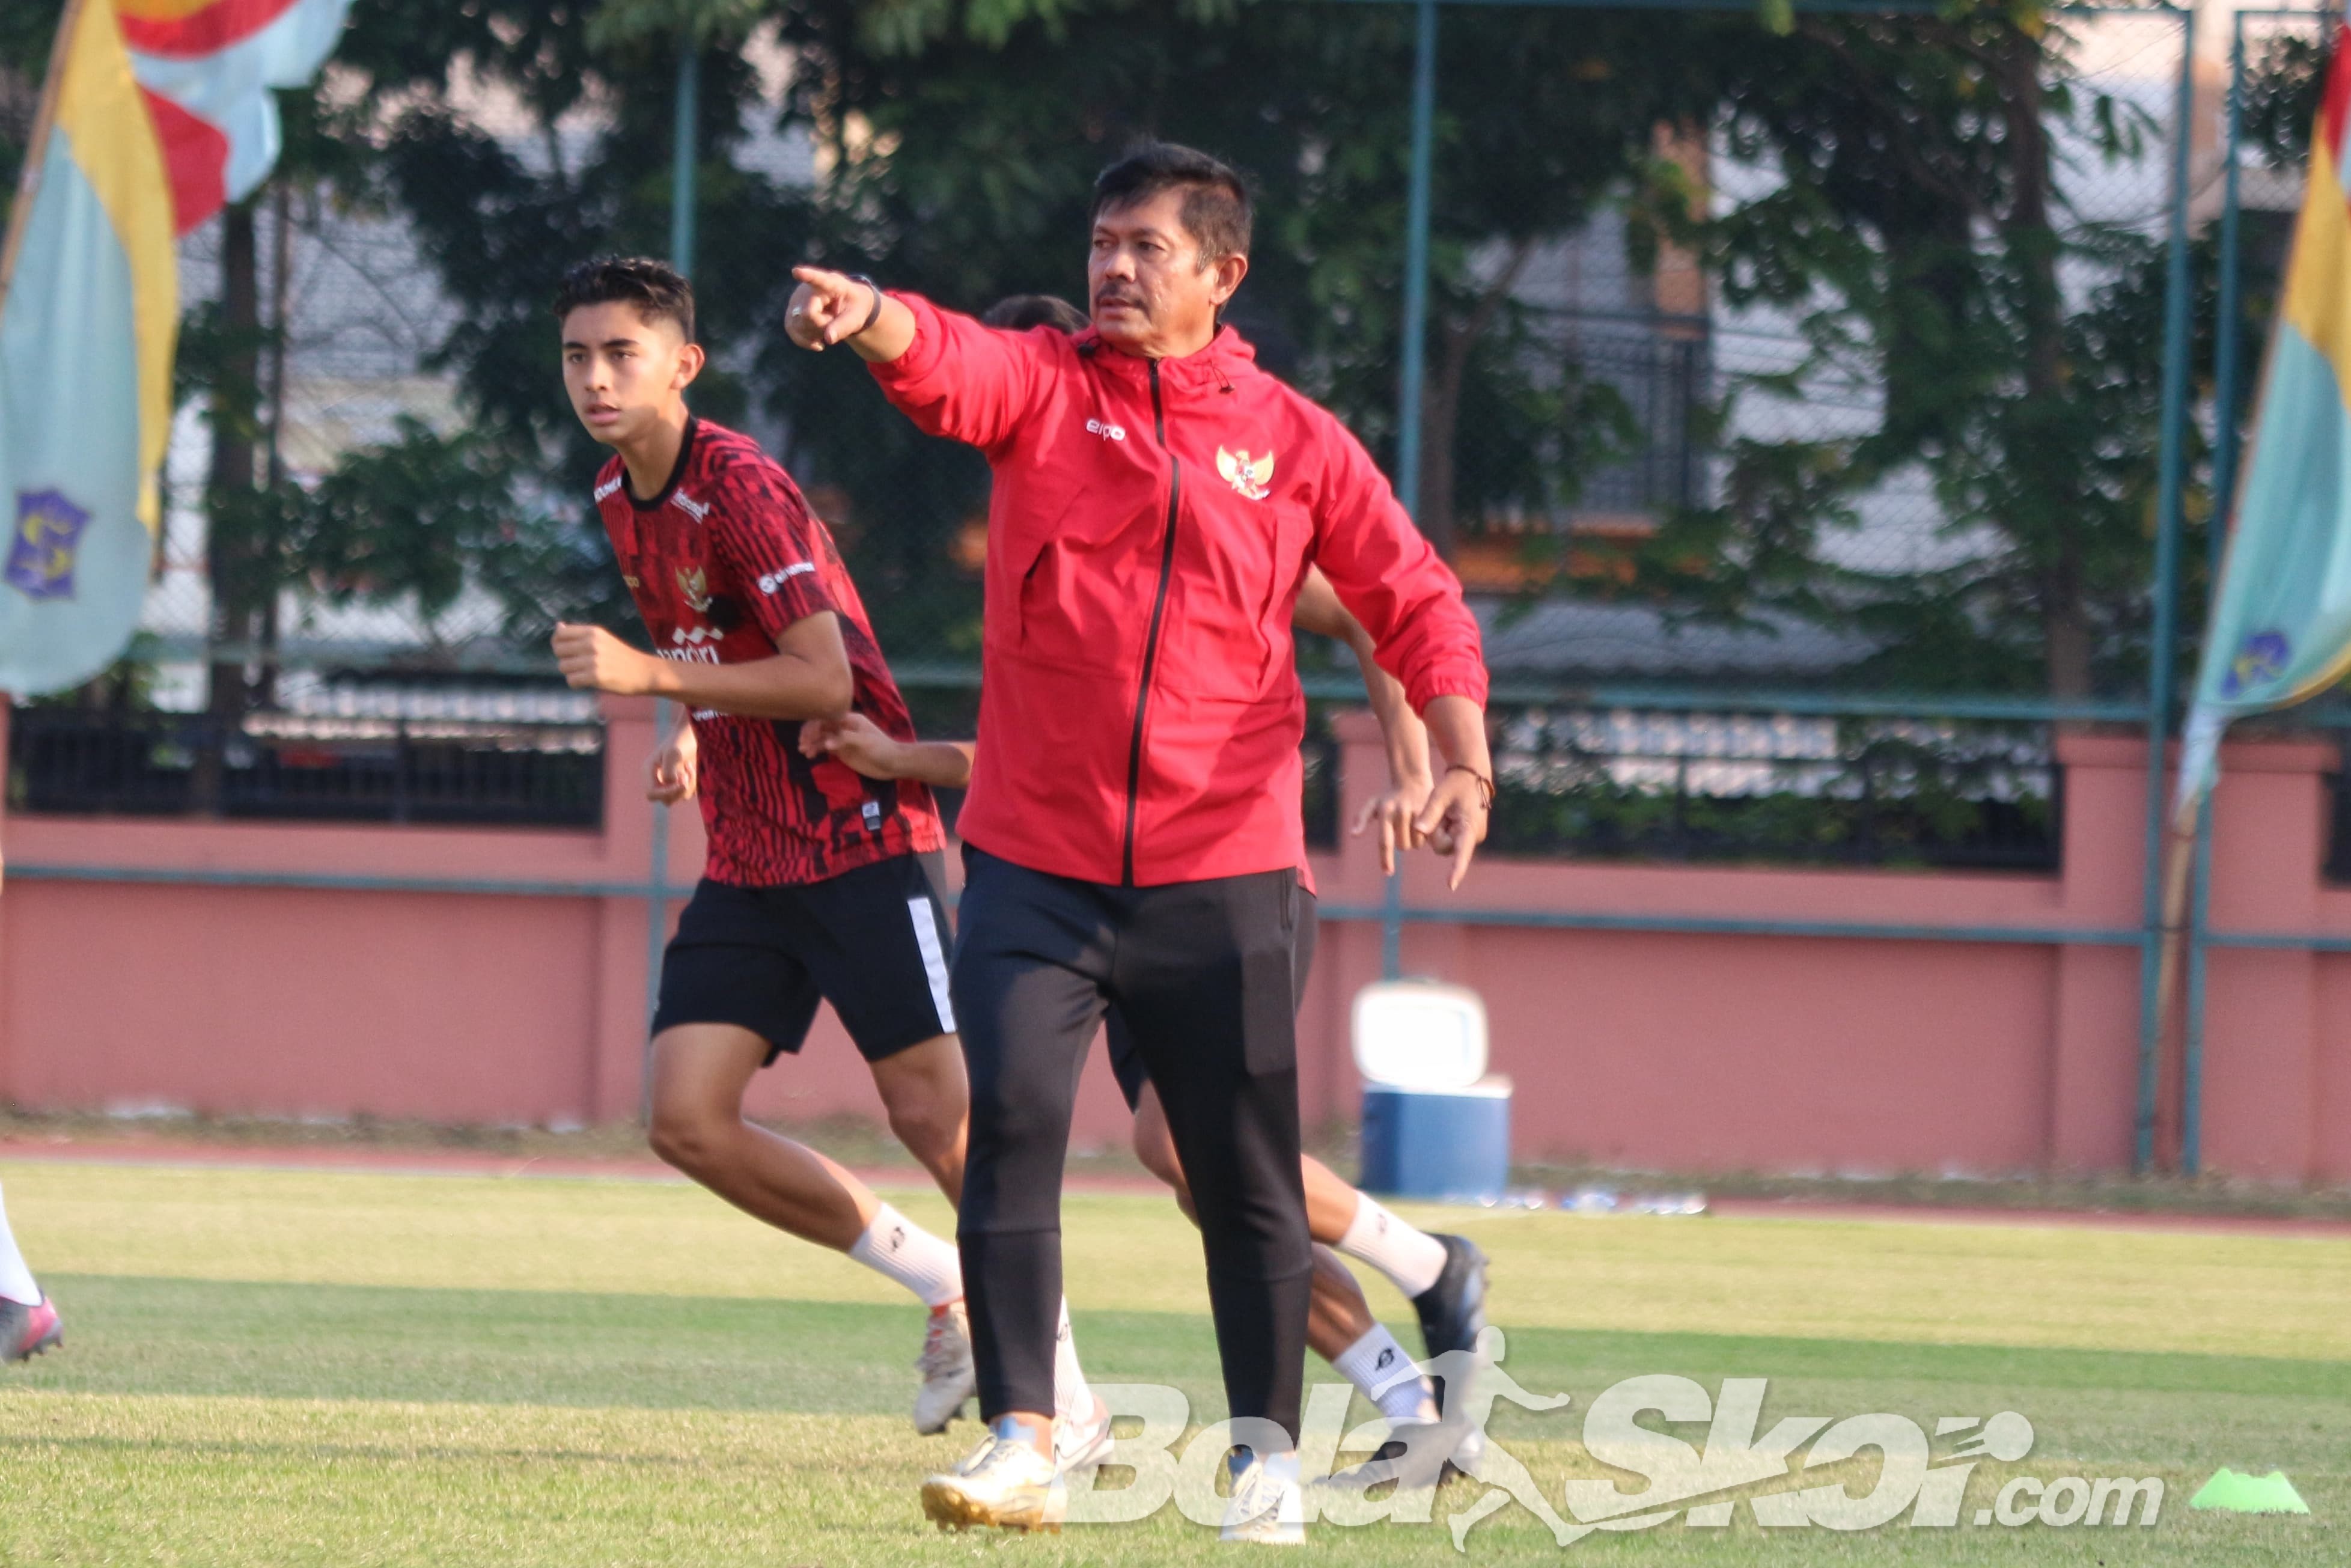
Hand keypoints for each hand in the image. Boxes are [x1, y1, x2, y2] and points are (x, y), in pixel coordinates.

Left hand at [552, 622, 657, 694]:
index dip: (558, 644)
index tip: (567, 652)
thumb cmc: (622, 657)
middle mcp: (592, 643)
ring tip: (586, 674)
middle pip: (559, 651)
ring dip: (571, 672)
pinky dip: (576, 684)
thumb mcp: (603, 638)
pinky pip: (571, 680)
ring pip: (563, 666)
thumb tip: (558, 627)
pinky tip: (587, 682)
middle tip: (579, 665)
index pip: (560, 634)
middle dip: (565, 659)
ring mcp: (594, 660)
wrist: (645, 672)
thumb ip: (580, 634)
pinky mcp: (596, 676)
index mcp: (593, 632)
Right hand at [648, 726, 697, 803]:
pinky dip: (694, 782)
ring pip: (679, 797)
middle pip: (666, 800)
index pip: (651, 793)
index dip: (666, 793)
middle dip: (679, 790)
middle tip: (686, 774)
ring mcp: (669, 782)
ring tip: (689, 765)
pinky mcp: (682, 783)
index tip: (682, 783)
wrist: (694, 732)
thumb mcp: (673, 753)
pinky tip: (692, 766)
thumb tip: (672, 785)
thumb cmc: (681, 740)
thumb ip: (669, 772)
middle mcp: (657, 779)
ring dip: (689, 784)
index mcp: (648, 771)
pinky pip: (689, 792)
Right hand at [785, 267, 879, 350]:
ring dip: (814, 334)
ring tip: (827, 324)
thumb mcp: (856, 317)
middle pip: (808, 315)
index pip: (817, 279)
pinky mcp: (790, 311)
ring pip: (798, 325)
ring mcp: (796, 299)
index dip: (806, 276)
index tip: (796, 272)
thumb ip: (844, 326)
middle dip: (822, 326)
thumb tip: (828, 338)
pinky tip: (818, 342)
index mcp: (830, 283)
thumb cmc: (854, 308)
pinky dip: (805, 340)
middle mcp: (808, 287)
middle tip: (834, 319)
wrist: (846, 307)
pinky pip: (791, 330)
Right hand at [799, 711, 901, 777]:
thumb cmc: (882, 749)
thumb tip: (825, 743)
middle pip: (821, 726)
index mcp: (850, 719)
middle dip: (810, 733)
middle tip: (802, 744)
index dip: (815, 724)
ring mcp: (841, 739)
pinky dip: (816, 750)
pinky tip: (810, 755)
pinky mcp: (841, 751)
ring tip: (803, 751)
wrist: (893, 764)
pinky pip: (825, 747)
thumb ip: (845, 740)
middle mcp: (843, 727)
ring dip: (811, 743)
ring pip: (821, 737)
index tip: (808, 736)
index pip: (827, 717)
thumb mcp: (865, 742)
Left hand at [1351, 774, 1433, 875]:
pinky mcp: (1431, 813)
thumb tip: (1352, 835)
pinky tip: (1424, 829)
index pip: (1384, 841)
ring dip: (1414, 840)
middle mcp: (1400, 812)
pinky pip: (1429, 837)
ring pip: (1416, 843)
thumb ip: (1361, 818)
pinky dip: (1426, 838)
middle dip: (1402, 842)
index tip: (1388, 873)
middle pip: (1402, 845)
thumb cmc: (1389, 797)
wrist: (1412, 781)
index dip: (1386, 859)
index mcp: (1385, 812)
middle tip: (1403, 830)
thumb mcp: (1373, 804)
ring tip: (1413, 827)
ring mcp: (1417, 812)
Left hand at [1412, 767, 1490, 889]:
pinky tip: (1449, 814)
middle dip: (1436, 833)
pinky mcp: (1467, 835)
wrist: (1471, 776)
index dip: (1456, 870)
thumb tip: (1418, 831)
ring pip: (1444, 844)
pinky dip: (1443, 828)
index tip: (1450, 885)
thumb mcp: (1440, 795)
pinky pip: (1448, 839)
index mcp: (1470, 827)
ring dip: (1439, 830)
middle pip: (1444, 847)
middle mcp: (1474, 836)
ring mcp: (1471, 836)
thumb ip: (1429, 813)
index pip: (1462, 853)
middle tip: (1441, 812)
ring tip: (1447, 811)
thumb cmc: (1455, 783)